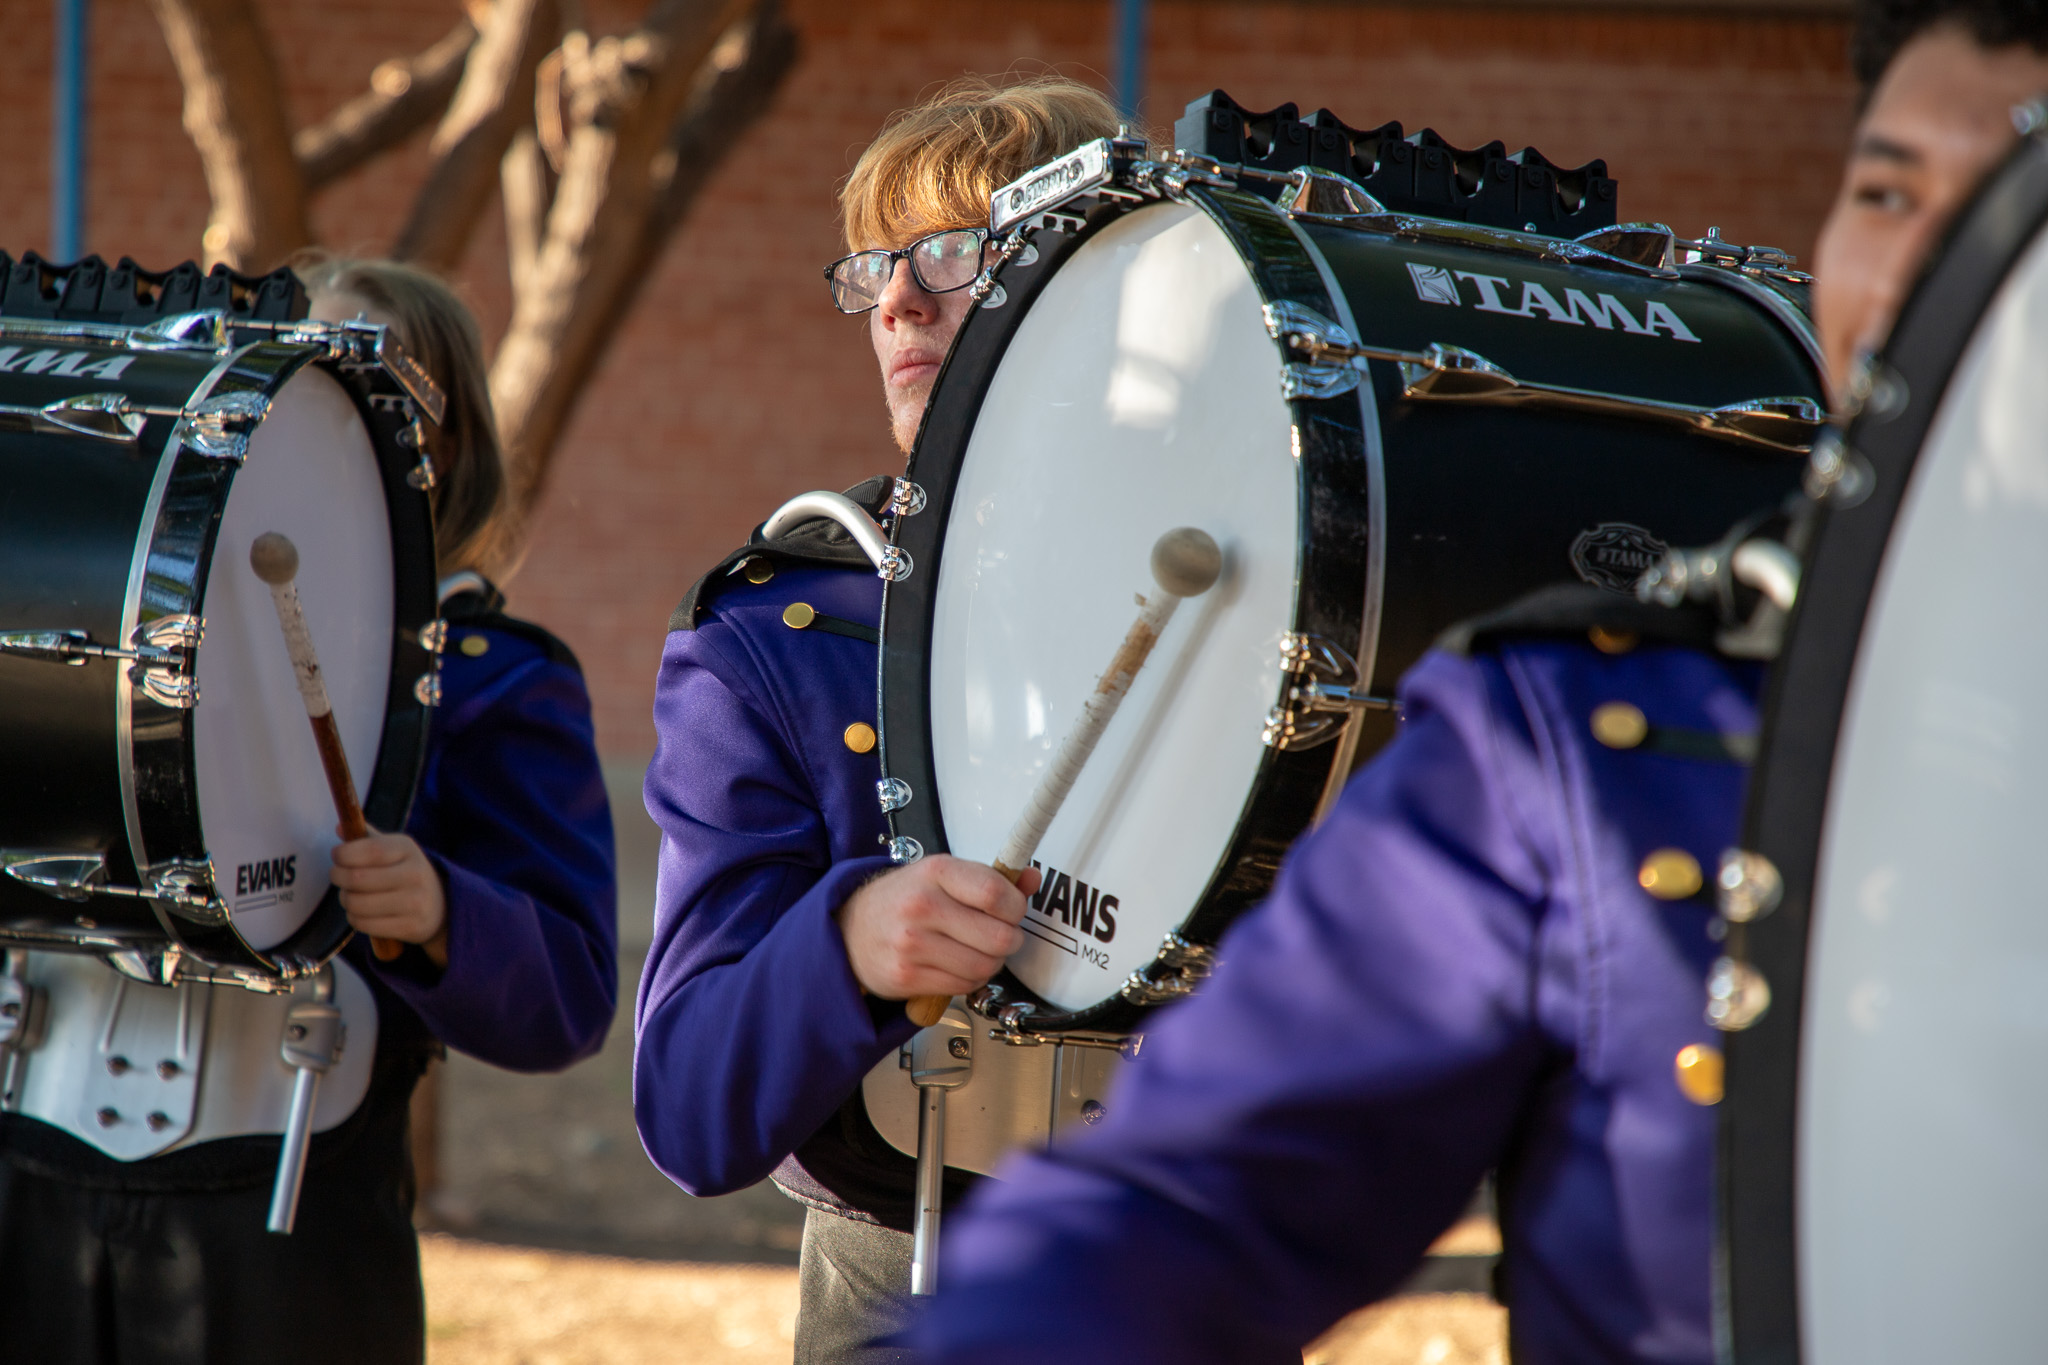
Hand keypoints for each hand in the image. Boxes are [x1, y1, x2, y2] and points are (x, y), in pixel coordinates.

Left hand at [332, 829, 448, 966]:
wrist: (441, 905)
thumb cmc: (405, 873)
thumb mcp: (394, 850)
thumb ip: (368, 838)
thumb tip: (340, 827)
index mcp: (408, 849)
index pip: (370, 850)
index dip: (344, 853)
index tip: (337, 856)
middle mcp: (415, 874)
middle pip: (357, 877)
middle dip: (338, 877)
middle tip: (338, 877)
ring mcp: (414, 902)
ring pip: (357, 903)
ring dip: (345, 900)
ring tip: (350, 896)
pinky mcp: (410, 926)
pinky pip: (364, 924)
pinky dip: (354, 918)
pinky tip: (360, 913)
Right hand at [837, 856, 1040, 999]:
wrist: (850, 930)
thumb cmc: (902, 900)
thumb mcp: (942, 876)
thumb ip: (990, 879)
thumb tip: (1031, 878)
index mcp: (936, 872)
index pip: (995, 893)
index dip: (1016, 907)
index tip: (1012, 910)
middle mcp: (922, 906)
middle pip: (998, 937)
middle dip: (1009, 940)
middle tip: (999, 936)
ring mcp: (911, 944)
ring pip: (984, 966)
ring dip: (990, 963)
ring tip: (976, 951)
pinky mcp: (906, 976)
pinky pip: (963, 986)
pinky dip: (969, 980)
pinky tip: (957, 965)